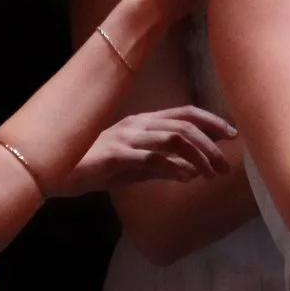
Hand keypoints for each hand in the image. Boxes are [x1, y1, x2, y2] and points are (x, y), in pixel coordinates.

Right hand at [59, 106, 235, 195]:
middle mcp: (137, 124)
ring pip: (173, 137)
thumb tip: (191, 172)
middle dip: (212, 143)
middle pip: (185, 123)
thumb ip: (161, 166)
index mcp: (143, 122)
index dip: (212, 121)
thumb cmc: (96, 168)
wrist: (57, 172)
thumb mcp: (135, 167)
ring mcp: (126, 137)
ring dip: (198, 155)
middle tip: (225, 166)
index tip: (232, 135)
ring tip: (211, 173)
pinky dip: (173, 166)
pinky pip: (151, 156)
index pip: (185, 113)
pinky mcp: (115, 154)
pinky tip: (187, 177)